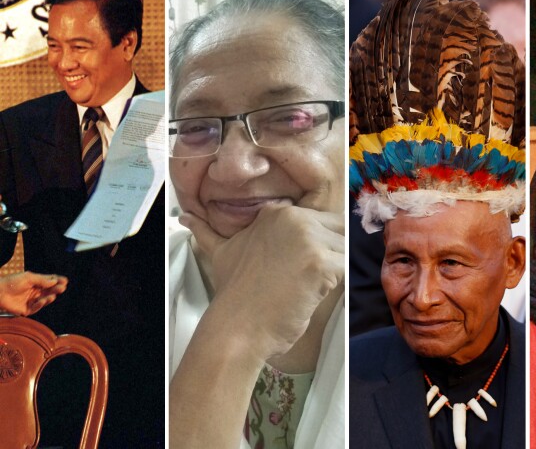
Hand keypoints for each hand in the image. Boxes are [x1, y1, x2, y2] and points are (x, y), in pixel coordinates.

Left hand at [0, 272, 67, 315]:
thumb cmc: (12, 282)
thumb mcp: (29, 278)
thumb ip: (42, 280)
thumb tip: (55, 281)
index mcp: (36, 283)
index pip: (50, 282)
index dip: (57, 281)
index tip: (65, 281)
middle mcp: (35, 292)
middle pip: (49, 291)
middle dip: (56, 289)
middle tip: (62, 288)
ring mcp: (31, 301)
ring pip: (44, 300)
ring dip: (49, 298)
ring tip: (52, 295)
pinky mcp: (27, 310)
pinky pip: (36, 308)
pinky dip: (40, 304)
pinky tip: (42, 300)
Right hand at [180, 205, 343, 360]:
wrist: (236, 327)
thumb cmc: (233, 294)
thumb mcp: (220, 253)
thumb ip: (207, 231)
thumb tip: (185, 217)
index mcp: (276, 212)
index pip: (319, 220)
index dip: (316, 244)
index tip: (300, 266)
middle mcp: (294, 218)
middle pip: (337, 230)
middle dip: (329, 254)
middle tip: (305, 279)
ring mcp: (309, 239)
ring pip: (343, 249)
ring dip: (332, 270)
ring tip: (305, 287)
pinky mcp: (321, 262)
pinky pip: (345, 268)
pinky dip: (335, 284)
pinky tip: (309, 295)